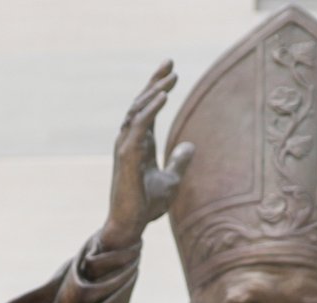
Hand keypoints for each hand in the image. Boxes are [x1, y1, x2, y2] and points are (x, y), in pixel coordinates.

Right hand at [98, 60, 194, 251]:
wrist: (132, 225)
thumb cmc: (146, 206)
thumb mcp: (172, 180)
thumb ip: (179, 162)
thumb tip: (190, 146)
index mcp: (140, 144)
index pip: (149, 109)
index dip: (158, 88)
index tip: (172, 70)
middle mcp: (130, 141)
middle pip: (141, 103)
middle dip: (155, 82)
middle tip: (170, 63)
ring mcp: (126, 146)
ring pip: (138, 110)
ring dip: (154, 91)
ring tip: (170, 77)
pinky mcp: (126, 155)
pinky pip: (139, 126)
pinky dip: (151, 109)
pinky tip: (163, 96)